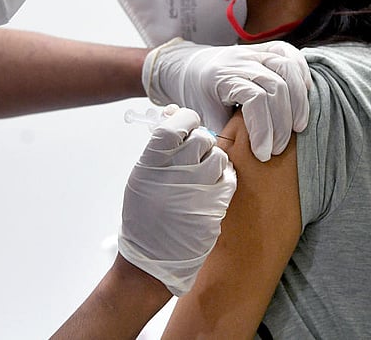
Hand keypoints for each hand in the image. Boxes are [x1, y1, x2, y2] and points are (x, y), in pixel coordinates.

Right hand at [117, 105, 235, 296]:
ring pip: (218, 156)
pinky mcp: (215, 206)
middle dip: (201, 140)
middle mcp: (175, 174)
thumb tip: (174, 112)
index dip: (184, 120)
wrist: (152, 257)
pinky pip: (229, 177)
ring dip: (213, 158)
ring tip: (203, 171)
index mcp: (152, 163)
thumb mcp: (142, 176)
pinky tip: (211, 185)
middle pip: (201, 138)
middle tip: (195, 150)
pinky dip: (223, 177)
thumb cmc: (145, 213)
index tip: (186, 125)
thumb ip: (158, 146)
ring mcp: (197, 190)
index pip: (175, 125)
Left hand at [142, 38, 311, 161]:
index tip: (263, 154)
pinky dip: (302, 77)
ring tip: (298, 128)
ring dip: (298, 101)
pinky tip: (302, 100)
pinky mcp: (267, 48)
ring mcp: (254, 51)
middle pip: (276, 86)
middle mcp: (240, 59)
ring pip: (288, 68)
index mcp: (221, 76)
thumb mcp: (202, 117)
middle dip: (282, 123)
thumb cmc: (197, 96)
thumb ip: (221, 135)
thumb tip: (239, 160)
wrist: (191, 67)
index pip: (255, 99)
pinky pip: (292, 56)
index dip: (264, 129)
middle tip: (278, 149)